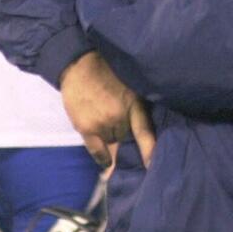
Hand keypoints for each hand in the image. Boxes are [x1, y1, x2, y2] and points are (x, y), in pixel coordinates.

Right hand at [59, 51, 154, 170]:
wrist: (80, 66)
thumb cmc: (108, 74)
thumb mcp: (130, 86)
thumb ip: (135, 107)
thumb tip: (139, 133)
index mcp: (134, 103)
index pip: (144, 132)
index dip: (149, 151)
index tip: (152, 165)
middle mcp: (119, 116)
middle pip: (126, 138)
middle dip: (124, 133)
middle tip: (117, 121)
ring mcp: (102, 123)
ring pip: (111, 142)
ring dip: (111, 138)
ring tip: (105, 122)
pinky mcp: (86, 127)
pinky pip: (96, 151)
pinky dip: (102, 157)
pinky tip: (106, 162)